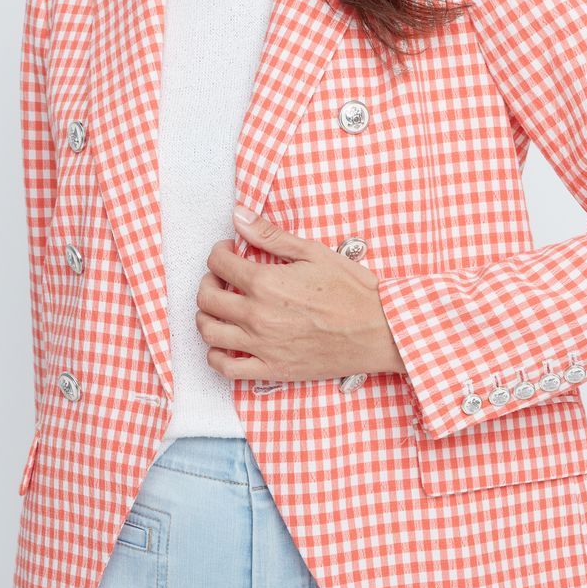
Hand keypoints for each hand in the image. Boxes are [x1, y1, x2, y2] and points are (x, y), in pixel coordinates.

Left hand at [195, 207, 404, 384]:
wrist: (380, 330)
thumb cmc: (352, 290)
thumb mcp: (313, 252)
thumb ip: (271, 236)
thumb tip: (239, 216)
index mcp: (265, 283)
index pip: (218, 263)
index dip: (219, 252)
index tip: (228, 251)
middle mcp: (257, 316)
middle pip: (206, 298)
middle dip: (208, 281)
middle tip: (222, 278)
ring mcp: (262, 347)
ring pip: (209, 333)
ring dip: (206, 317)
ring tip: (221, 309)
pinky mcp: (272, 371)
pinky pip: (227, 369)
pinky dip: (216, 356)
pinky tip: (226, 344)